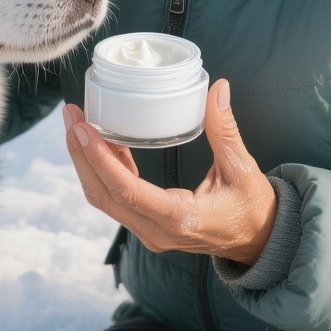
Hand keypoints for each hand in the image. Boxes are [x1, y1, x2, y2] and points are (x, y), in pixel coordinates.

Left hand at [63, 79, 276, 264]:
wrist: (259, 242)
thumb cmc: (252, 207)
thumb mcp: (243, 167)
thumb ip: (225, 129)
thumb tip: (217, 88)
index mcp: (180, 219)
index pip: (127, 191)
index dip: (100, 159)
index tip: (82, 128)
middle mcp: (157, 231)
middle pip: (104, 194)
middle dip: (81, 154)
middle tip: (71, 115)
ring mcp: (150, 232)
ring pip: (105, 198)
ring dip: (86, 161)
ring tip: (77, 123)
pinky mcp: (148, 226)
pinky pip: (116, 198)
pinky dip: (103, 168)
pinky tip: (100, 140)